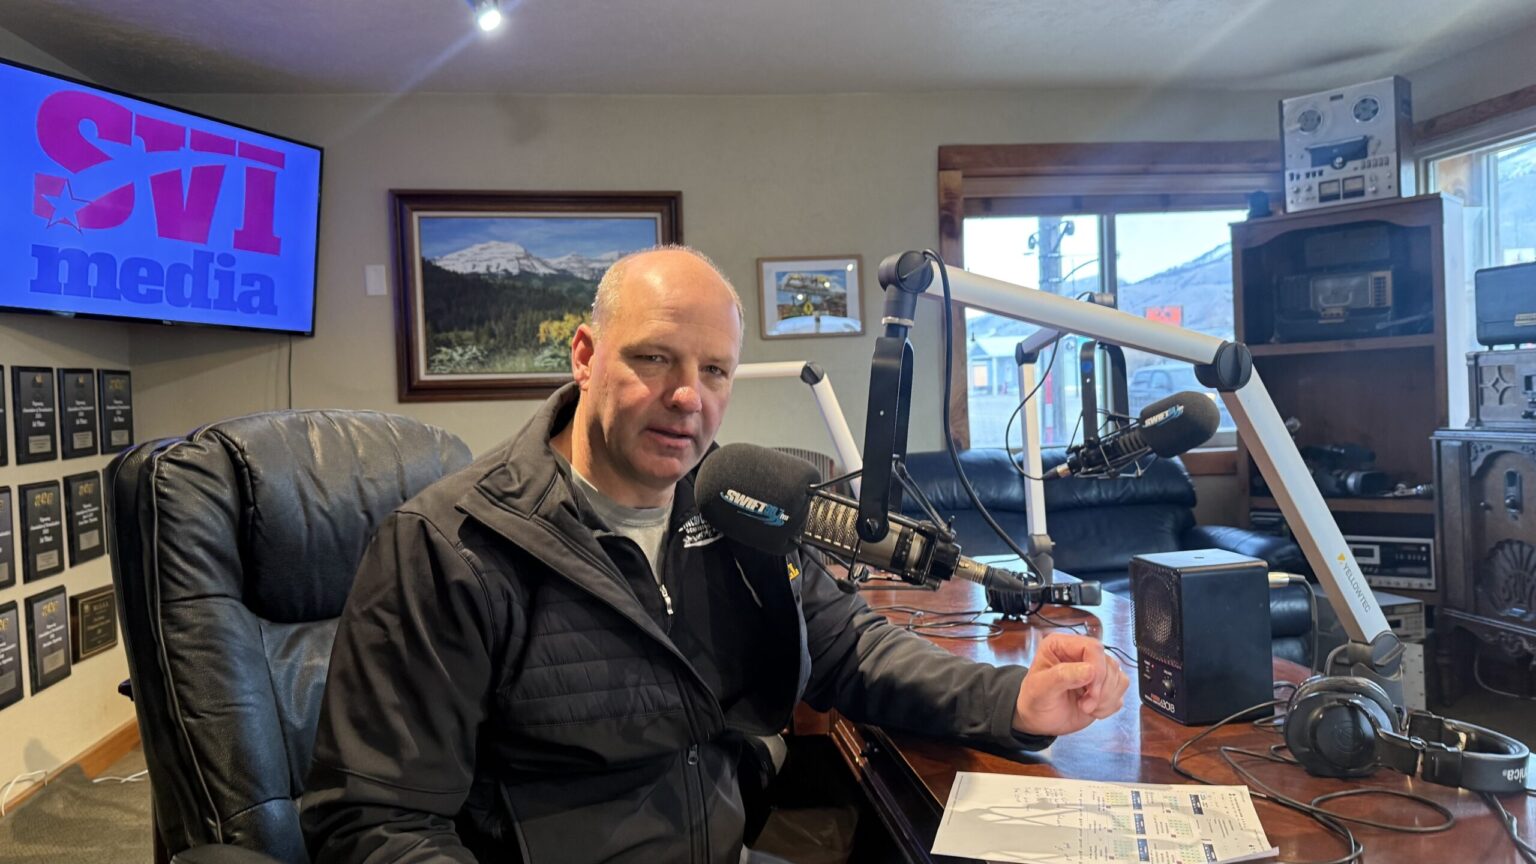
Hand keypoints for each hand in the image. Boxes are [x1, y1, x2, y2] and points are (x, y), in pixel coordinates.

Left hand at [1012, 632, 1129, 736]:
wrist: (1038, 720)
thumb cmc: (1034, 700)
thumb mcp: (1041, 688)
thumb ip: (1062, 676)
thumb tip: (1090, 670)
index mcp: (1062, 646)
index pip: (1093, 647)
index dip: (1097, 669)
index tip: (1090, 691)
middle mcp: (1080, 655)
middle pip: (1109, 663)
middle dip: (1101, 689)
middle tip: (1084, 704)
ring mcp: (1094, 671)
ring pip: (1118, 677)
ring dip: (1105, 699)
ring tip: (1085, 707)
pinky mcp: (1103, 686)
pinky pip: (1120, 692)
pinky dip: (1109, 706)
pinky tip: (1092, 710)